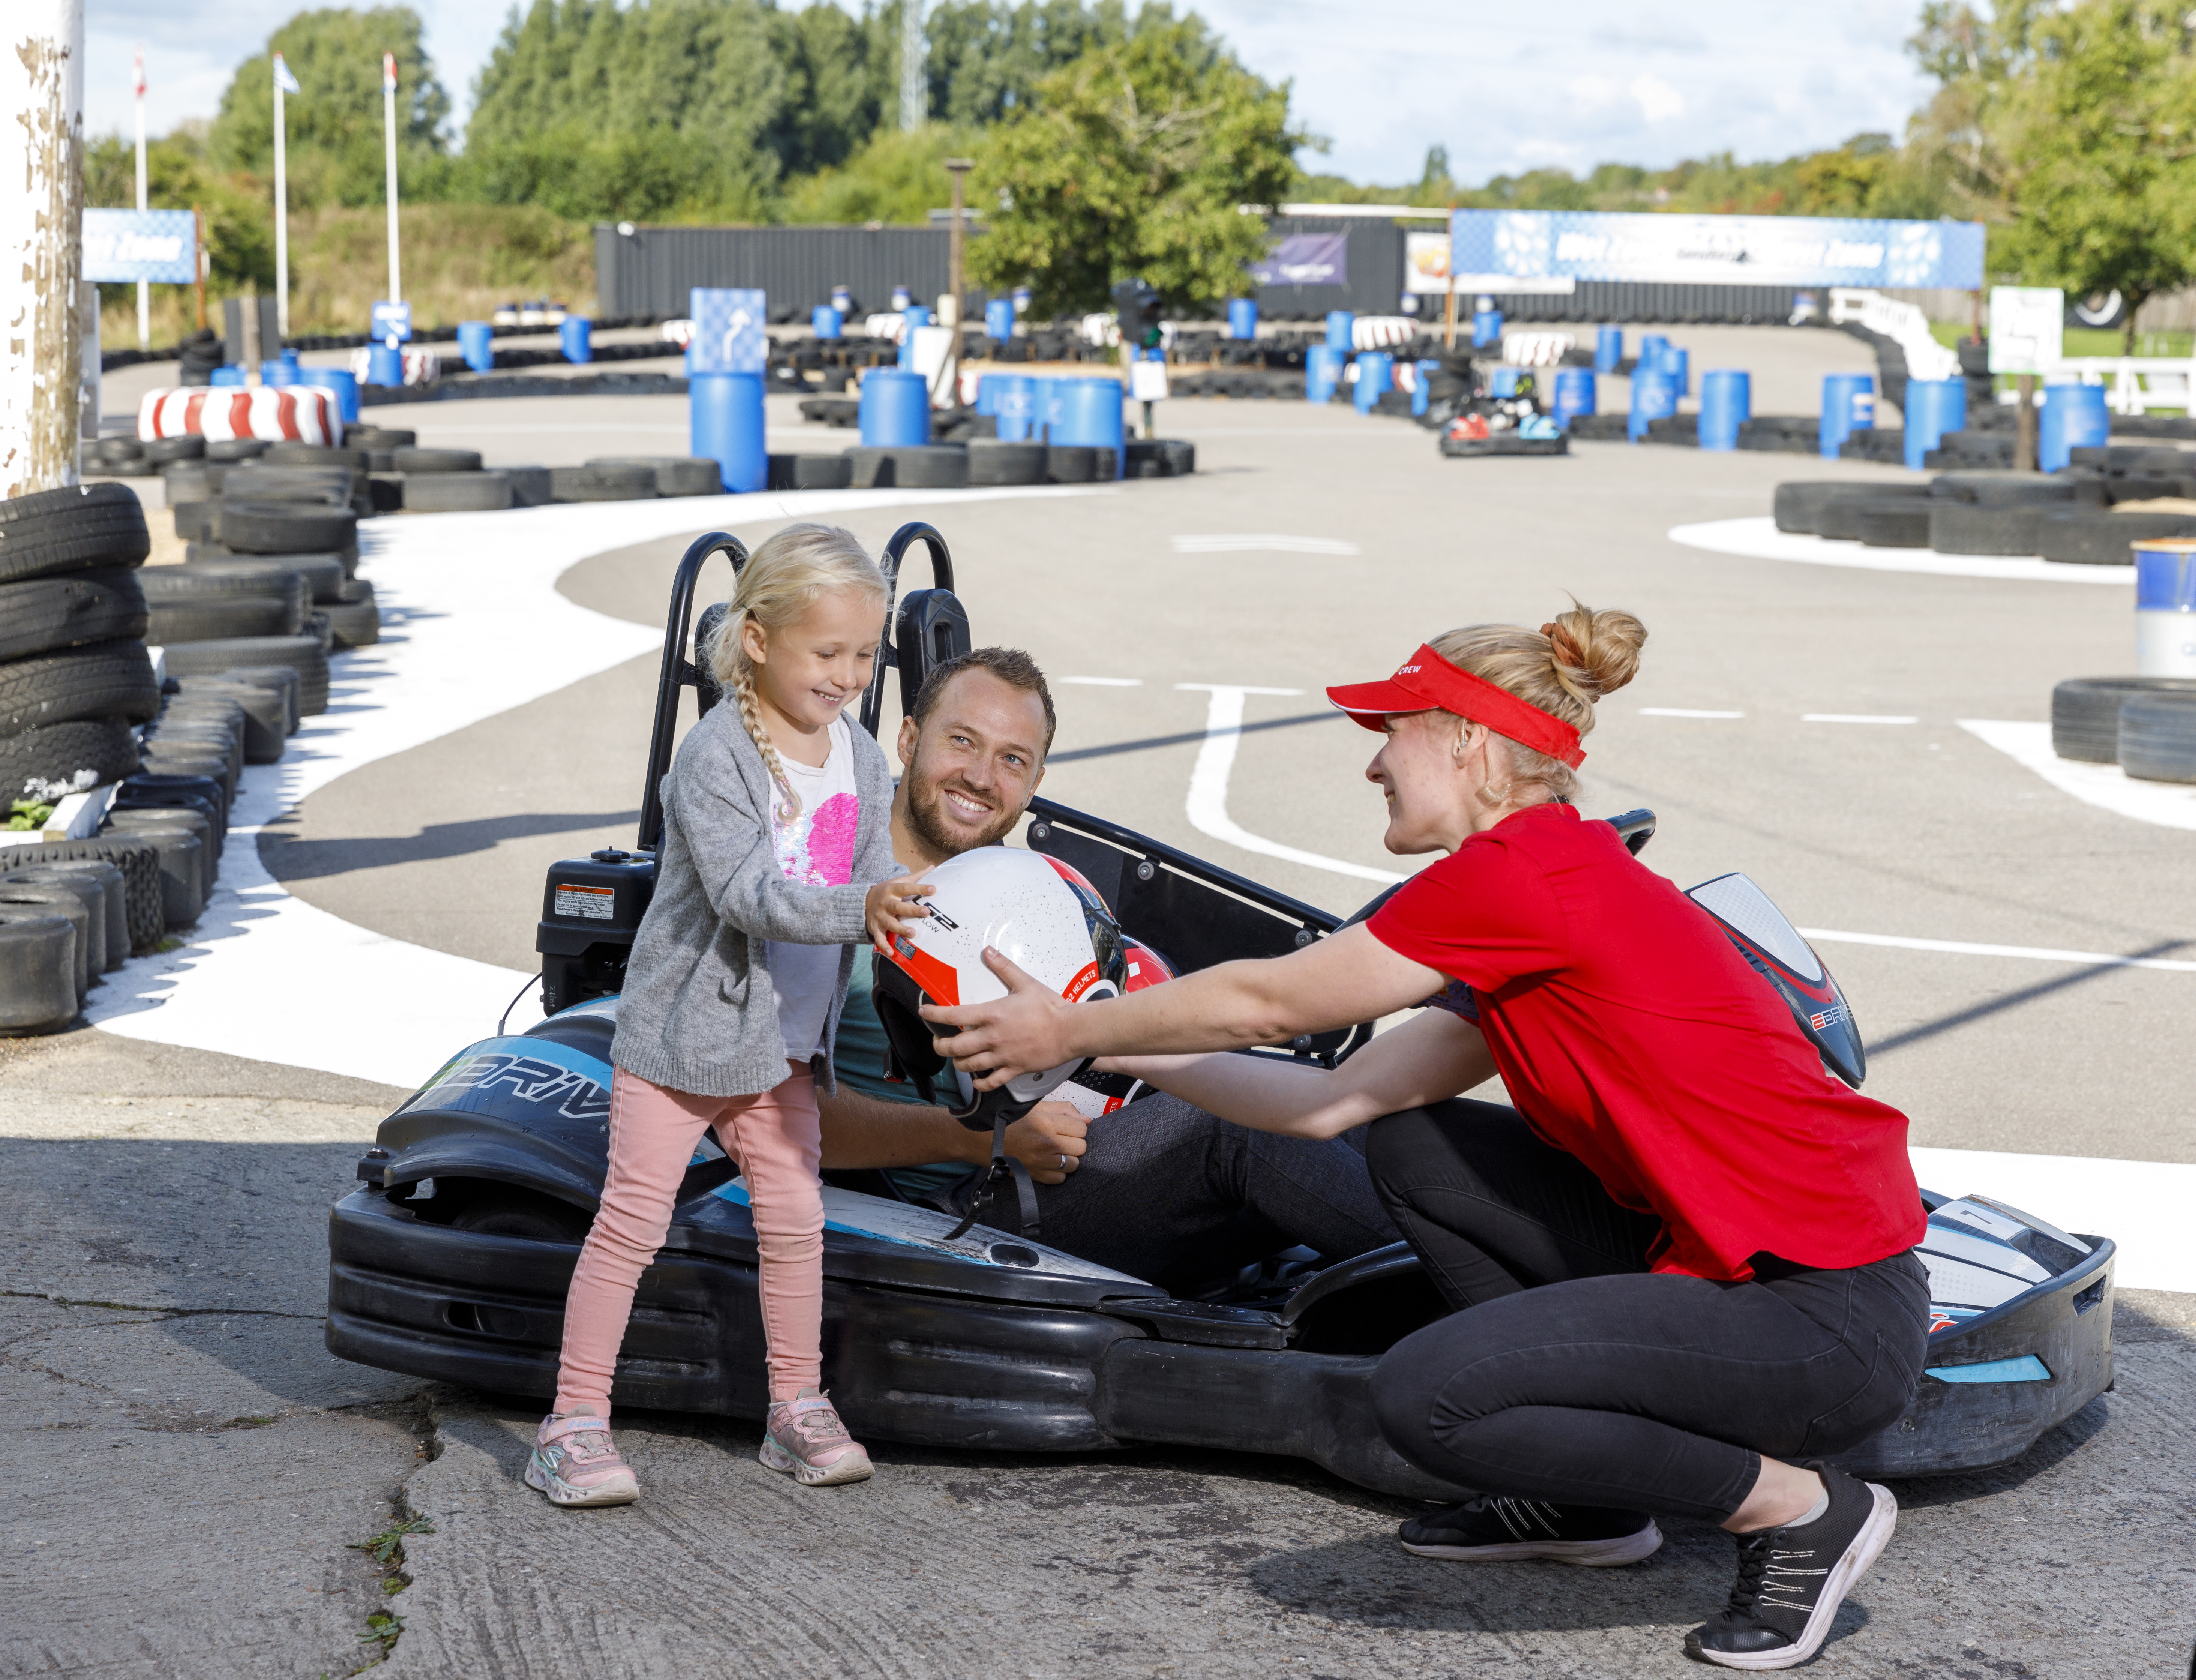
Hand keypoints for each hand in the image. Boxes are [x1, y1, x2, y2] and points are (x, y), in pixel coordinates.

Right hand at [865, 874, 934, 953]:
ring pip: (890, 923)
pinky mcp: (874, 927)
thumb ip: (916, 876)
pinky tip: (892, 953)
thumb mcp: (898, 881)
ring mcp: (879, 916)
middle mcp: (885, 903)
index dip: (920, 888)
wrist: (863, 901)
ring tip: (913, 933)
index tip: (933, 889)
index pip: (907, 888)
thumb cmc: (887, 891)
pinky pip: (879, 938)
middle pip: (898, 907)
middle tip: (926, 912)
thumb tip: (933, 867)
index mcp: (892, 890)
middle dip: (912, 910)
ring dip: (900, 929)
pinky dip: (884, 946)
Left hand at [922, 948, 1076, 1088]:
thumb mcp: (1026, 983)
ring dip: (957, 1063)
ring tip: (955, 1059)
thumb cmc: (1050, 1007)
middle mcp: (992, 1037)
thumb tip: (988, 952)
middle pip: (955, 1046)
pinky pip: (991, 1081)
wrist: (1071, 1031)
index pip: (954, 1015)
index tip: (925, 1012)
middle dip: (940, 1045)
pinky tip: (977, 1080)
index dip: (935, 1014)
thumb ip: (1004, 968)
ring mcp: (1002, 1055)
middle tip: (937, 1042)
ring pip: (969, 1065)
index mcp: (992, 1014)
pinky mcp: (1014, 1069)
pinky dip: (981, 1082)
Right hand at [1000, 1100, 1087, 1184]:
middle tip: (1062, 1138)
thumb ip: (1063, 1109)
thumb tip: (1086, 1119)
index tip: (1067, 1126)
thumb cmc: (1007, 1118)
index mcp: (1046, 1123)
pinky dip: (1058, 1172)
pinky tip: (1050, 1163)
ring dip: (1069, 1157)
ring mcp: (1041, 1162)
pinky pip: (1060, 1179)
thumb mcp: (1035, 1106)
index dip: (1076, 1126)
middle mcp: (1047, 1144)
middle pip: (1081, 1147)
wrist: (980, 1138)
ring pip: (1074, 1164)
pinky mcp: (1034, 1175)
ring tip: (1056, 1151)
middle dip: (1074, 1141)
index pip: (1081, 1128)